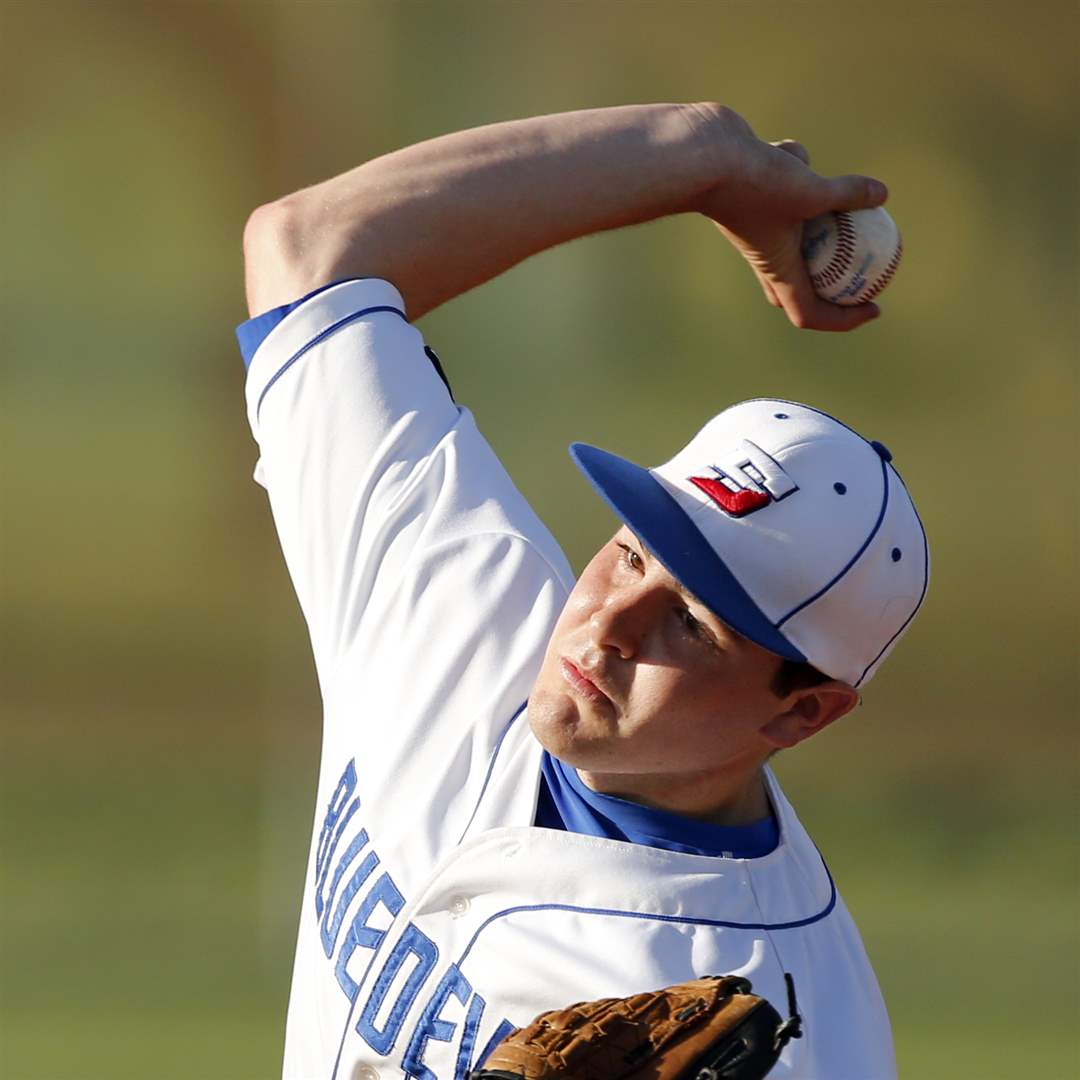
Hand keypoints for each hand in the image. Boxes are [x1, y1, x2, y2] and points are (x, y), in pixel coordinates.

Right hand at [683, 104, 888, 331]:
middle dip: (833, 280)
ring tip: (833, 188)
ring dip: (818, 202)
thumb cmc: (752, 185)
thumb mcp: (810, 190)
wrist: (702, 157)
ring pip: (801, 221)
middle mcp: (767, 253)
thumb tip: (882, 195)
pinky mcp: (754, 196)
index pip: (810, 313)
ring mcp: (759, 225)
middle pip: (801, 283)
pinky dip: (794, 166)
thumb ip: (848, 195)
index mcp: (778, 270)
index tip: (874, 306)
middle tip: (864, 266)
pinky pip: (788, 183)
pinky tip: (785, 154)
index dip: (844, 319)